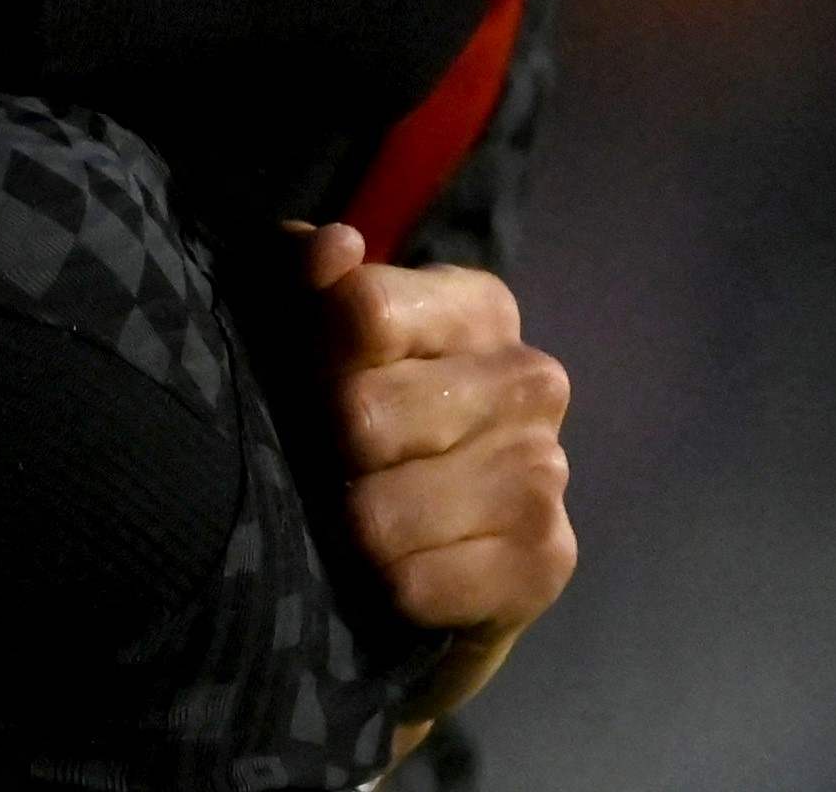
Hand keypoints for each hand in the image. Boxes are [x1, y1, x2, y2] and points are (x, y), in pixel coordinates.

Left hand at [305, 223, 575, 734]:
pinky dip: (382, 586)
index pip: (363, 312)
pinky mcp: (545, 561)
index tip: (289, 383)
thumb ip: (295, 270)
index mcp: (475, 305)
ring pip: (383, 511)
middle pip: (364, 415)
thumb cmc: (338, 417)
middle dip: (316, 451)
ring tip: (341, 525)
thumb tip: (336, 248)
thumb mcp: (297, 328)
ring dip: (342, 527)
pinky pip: (420, 583)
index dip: (302, 357)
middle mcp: (529, 378)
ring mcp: (546, 470)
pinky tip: (382, 579)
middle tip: (312, 467)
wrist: (393, 557)